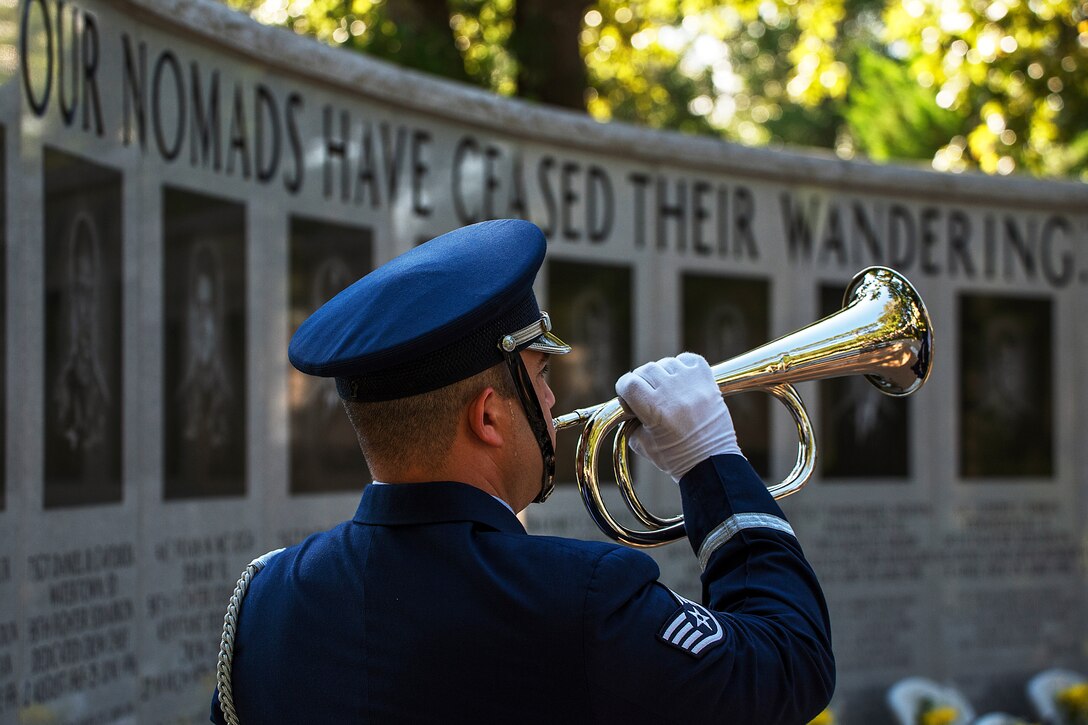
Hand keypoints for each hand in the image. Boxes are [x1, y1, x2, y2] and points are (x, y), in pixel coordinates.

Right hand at [615, 353, 741, 481]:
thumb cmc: (677, 458)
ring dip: (662, 375)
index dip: (624, 388)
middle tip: (648, 398)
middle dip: (642, 383)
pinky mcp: (708, 381)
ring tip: (667, 391)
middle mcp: (674, 393)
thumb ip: (630, 422)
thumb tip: (628, 405)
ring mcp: (692, 385)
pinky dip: (681, 367)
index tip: (627, 396)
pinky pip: (688, 359)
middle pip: (646, 370)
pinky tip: (681, 382)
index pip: (629, 383)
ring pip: (666, 363)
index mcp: (655, 410)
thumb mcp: (642, 444)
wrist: (713, 463)